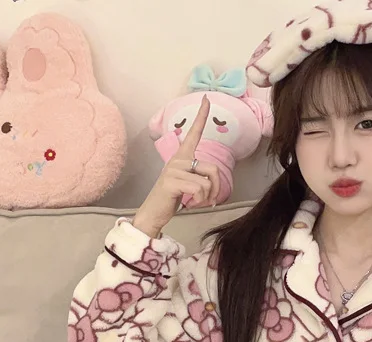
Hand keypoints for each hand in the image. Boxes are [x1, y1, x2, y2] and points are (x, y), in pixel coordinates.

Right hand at [132, 97, 221, 237]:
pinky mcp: (171, 181)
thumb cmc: (173, 198)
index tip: (207, 99)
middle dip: (217, 188)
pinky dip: (200, 200)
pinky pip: (199, 189)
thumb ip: (199, 175)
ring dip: (208, 196)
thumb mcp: (189, 183)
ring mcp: (173, 169)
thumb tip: (213, 179)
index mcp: (182, 157)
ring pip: (207, 181)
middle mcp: (178, 159)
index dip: (202, 116)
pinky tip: (191, 203)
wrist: (154, 212)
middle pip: (213, 169)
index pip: (194, 132)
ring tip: (197, 202)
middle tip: (209, 199)